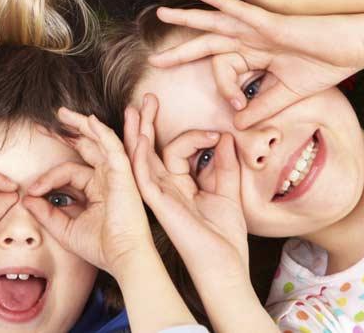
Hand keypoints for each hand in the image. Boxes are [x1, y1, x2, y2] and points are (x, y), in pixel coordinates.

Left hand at [23, 108, 155, 274]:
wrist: (122, 257)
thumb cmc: (100, 246)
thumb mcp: (65, 228)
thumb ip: (45, 213)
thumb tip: (26, 198)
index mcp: (97, 189)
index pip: (68, 171)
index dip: (47, 178)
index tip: (30, 190)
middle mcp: (107, 177)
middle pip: (86, 146)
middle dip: (66, 132)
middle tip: (45, 123)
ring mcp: (116, 173)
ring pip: (98, 140)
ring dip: (81, 124)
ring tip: (62, 113)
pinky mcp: (123, 172)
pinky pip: (111, 146)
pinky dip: (101, 132)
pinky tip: (89, 120)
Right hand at [124, 96, 250, 289]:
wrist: (224, 264)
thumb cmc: (225, 236)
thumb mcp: (228, 191)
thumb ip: (224, 164)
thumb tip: (225, 138)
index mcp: (179, 184)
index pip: (177, 150)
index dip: (196, 136)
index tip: (219, 136)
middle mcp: (164, 187)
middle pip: (149, 148)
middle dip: (147, 122)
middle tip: (147, 98)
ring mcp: (158, 194)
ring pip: (140, 157)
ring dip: (137, 131)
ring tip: (135, 109)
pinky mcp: (158, 203)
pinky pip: (142, 175)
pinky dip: (139, 155)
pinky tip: (138, 137)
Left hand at [150, 0, 363, 127]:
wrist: (356, 44)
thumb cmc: (328, 62)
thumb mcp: (290, 92)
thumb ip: (263, 106)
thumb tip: (237, 124)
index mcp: (255, 54)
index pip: (224, 68)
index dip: (224, 89)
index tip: (236, 106)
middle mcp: (252, 38)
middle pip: (208, 43)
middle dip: (180, 52)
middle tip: (154, 62)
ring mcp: (260, 27)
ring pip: (216, 22)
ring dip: (188, 18)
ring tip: (162, 14)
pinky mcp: (272, 22)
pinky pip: (242, 10)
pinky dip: (222, 3)